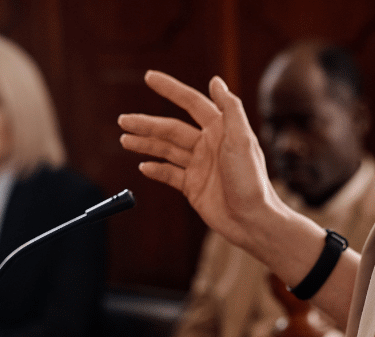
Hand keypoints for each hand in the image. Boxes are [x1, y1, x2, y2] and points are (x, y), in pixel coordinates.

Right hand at [118, 71, 282, 253]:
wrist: (251, 220)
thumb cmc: (251, 180)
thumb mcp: (242, 140)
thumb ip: (230, 108)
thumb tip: (215, 81)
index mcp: (220, 129)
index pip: (191, 103)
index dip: (170, 89)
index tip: (149, 77)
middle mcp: (208, 145)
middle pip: (171, 128)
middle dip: (146, 123)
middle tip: (123, 120)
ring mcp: (199, 166)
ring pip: (166, 150)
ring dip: (145, 144)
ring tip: (124, 139)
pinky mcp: (193, 187)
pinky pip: (169, 174)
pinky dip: (155, 169)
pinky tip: (142, 166)